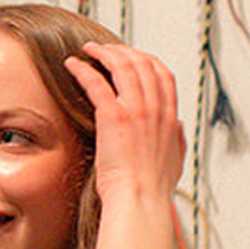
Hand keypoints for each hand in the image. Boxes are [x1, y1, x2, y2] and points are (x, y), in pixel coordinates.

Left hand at [62, 43, 185, 214]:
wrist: (141, 198)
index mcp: (169, 116)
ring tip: (89, 50)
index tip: (132, 56)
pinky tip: (72, 65)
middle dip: (122, 51)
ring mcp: (135, 109)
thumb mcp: (176, 159)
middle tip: (105, 49)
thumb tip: (177, 125)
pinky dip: (83, 69)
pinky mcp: (113, 116)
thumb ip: (177, 139)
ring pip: (121, 66)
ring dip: (103, 53)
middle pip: (141, 63)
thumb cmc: (153, 187)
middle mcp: (155, 107)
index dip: (146, 59)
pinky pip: (96, 82)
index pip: (162, 74)